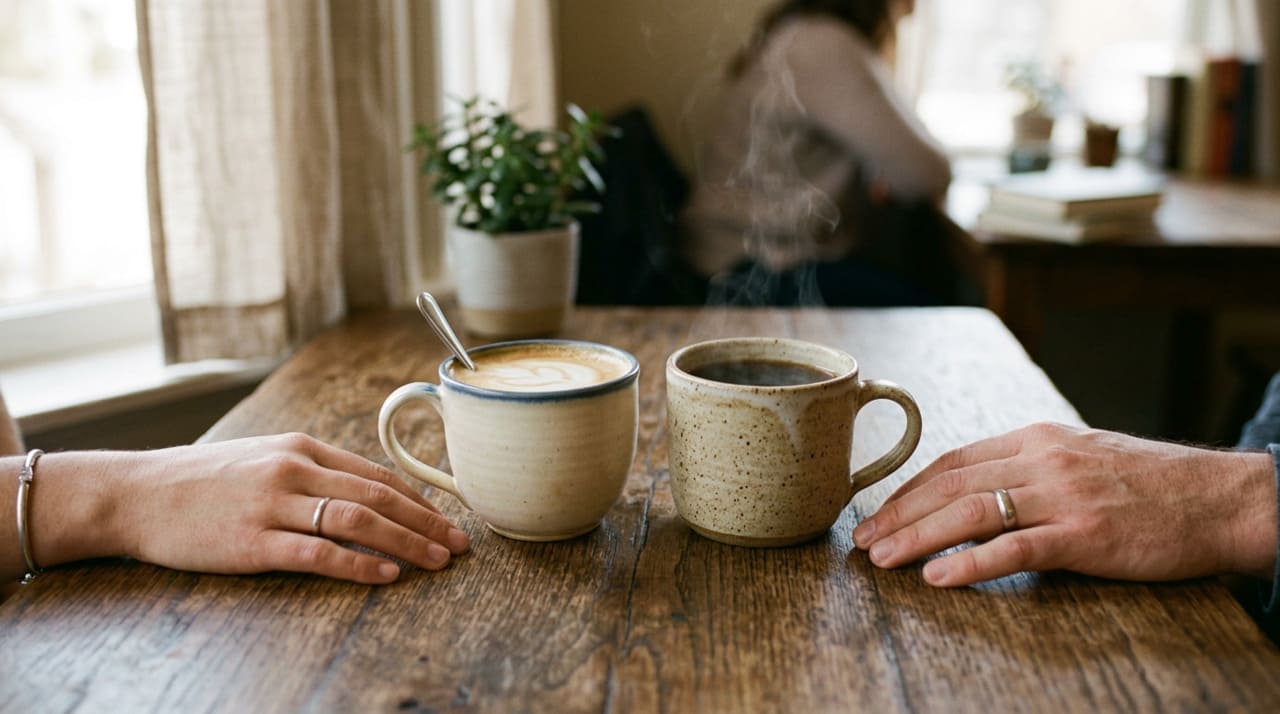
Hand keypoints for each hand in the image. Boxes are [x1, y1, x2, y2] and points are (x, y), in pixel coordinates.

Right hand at [98, 433, 467, 583]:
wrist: (137, 493)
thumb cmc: (204, 480)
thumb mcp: (264, 457)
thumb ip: (313, 470)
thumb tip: (368, 492)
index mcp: (301, 448)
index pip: (376, 474)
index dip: (419, 500)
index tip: (448, 520)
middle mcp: (293, 470)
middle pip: (377, 497)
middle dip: (427, 522)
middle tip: (459, 545)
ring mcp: (272, 505)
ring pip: (356, 521)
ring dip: (406, 542)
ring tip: (436, 561)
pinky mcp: (251, 543)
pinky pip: (317, 554)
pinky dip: (358, 565)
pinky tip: (387, 575)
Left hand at [852, 423, 1277, 586]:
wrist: (1221, 498)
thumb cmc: (1152, 484)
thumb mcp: (1082, 457)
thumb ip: (1030, 468)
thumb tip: (977, 488)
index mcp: (1036, 439)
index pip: (953, 460)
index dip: (908, 488)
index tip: (877, 512)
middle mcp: (1042, 460)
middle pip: (950, 484)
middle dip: (898, 513)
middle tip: (863, 541)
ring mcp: (1063, 496)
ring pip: (970, 512)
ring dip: (918, 537)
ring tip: (884, 559)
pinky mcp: (1085, 535)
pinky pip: (1014, 547)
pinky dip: (970, 563)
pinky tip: (937, 578)